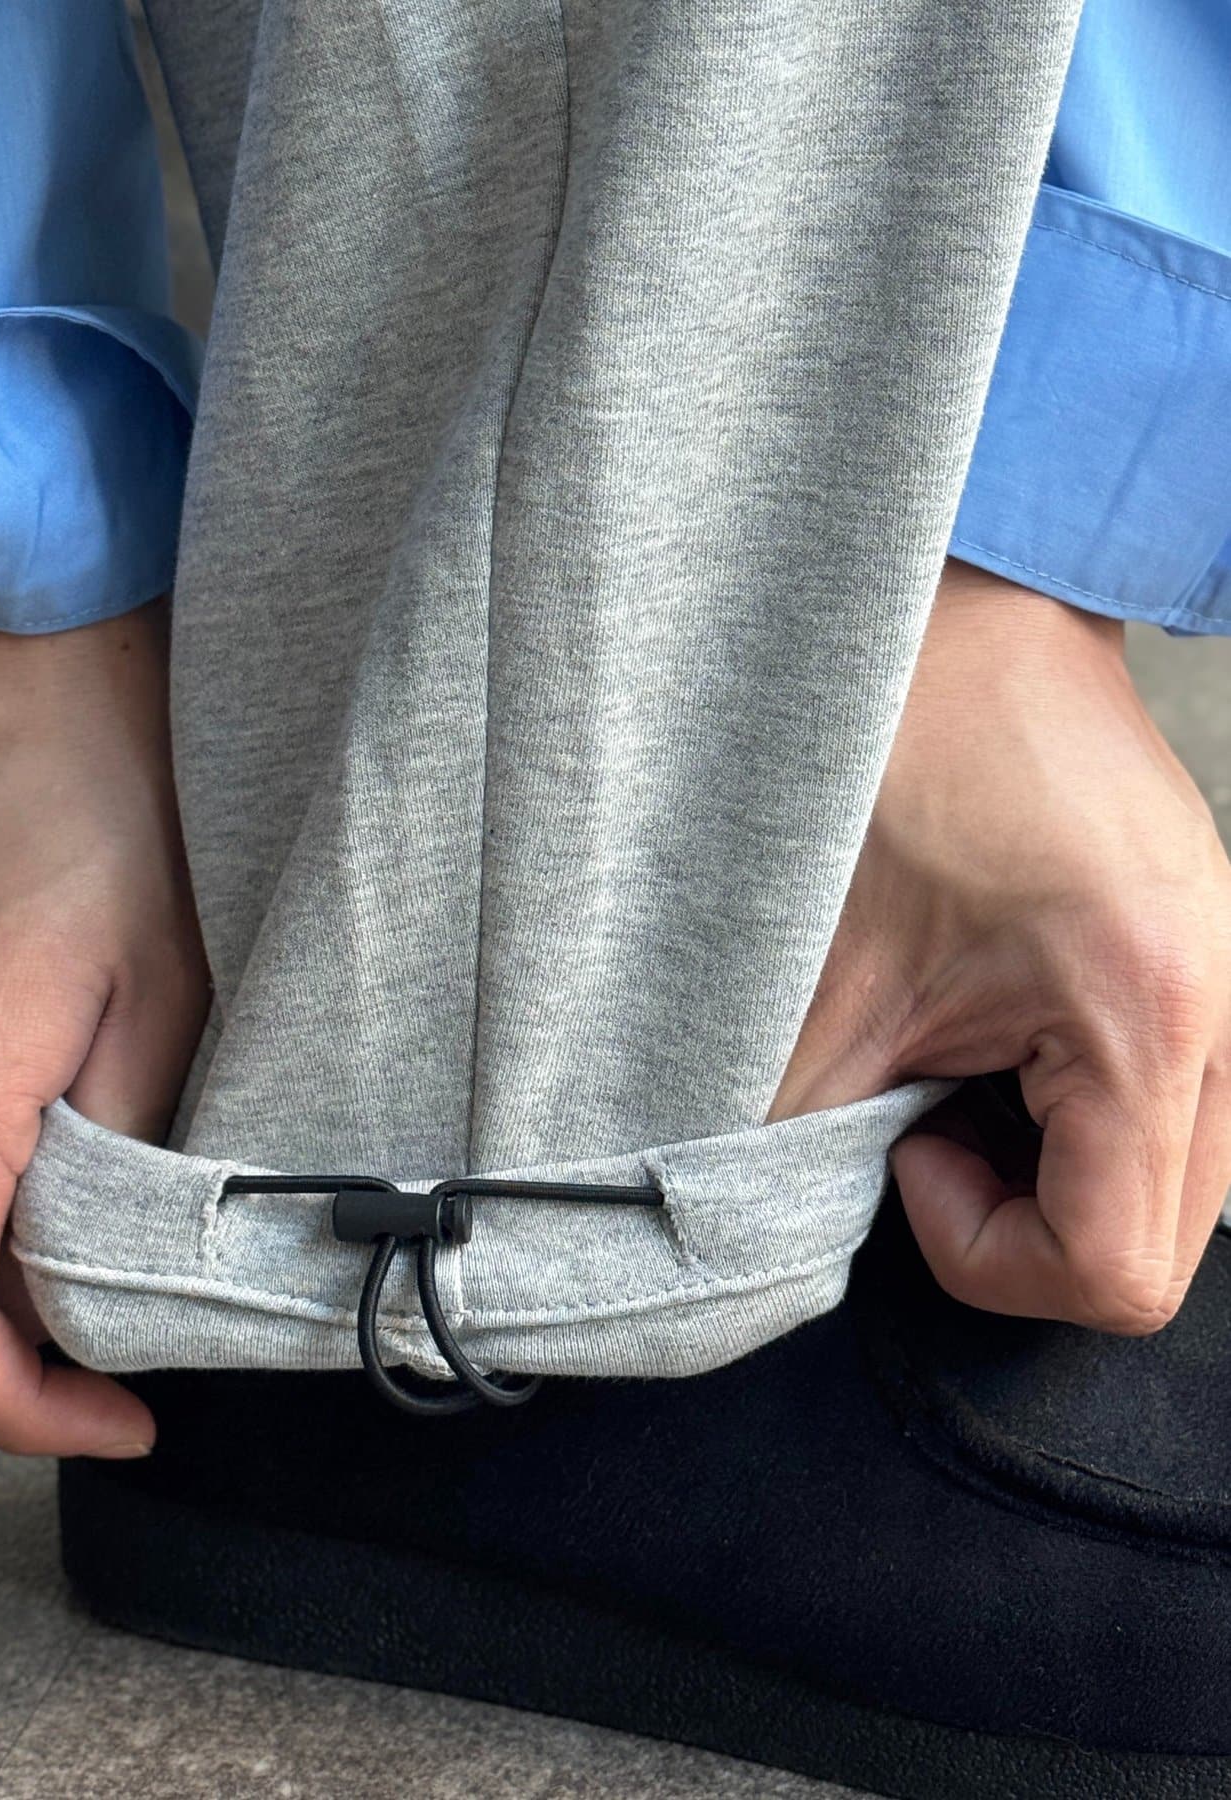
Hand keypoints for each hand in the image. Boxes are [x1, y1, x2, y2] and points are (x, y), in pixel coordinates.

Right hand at [0, 597, 208, 1454]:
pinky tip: (51, 1061)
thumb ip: (128, 1151)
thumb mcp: (171, 994)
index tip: (115, 1416)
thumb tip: (100, 1268)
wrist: (24, 675)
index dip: (17, 1406)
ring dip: (14, 1199)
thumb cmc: (113, 810)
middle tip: (151, 1263)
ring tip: (110, 1114)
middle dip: (42, 1299)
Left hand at [770, 560, 1230, 1332]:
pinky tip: (996, 1044)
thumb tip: (778, 1241)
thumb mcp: (824, 976)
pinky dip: (1069, 1122)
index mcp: (1145, 1014)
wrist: (976, 628)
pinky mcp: (1207, 978)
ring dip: (1045, 1171)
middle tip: (924, 1114)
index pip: (1116, 1273)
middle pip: (1152, 1251)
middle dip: (1018, 1221)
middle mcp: (1228, 1017)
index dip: (986, 1252)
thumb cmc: (908, 758)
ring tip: (959, 1067)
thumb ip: (803, 1133)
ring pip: (1162, 1194)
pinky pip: (1163, 1122)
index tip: (906, 1153)